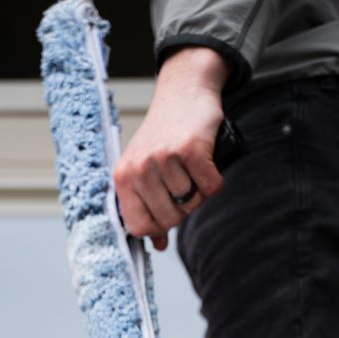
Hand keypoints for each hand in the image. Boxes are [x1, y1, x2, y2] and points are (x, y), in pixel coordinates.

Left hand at [113, 47, 229, 250]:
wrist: (184, 91)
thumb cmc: (164, 134)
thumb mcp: (146, 170)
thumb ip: (148, 208)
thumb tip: (157, 245)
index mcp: (123, 176)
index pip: (138, 227)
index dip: (157, 227)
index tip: (167, 214)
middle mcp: (140, 167)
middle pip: (169, 219)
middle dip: (183, 209)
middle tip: (184, 184)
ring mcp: (164, 158)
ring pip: (191, 204)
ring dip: (199, 191)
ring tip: (192, 168)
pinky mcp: (190, 149)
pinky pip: (210, 187)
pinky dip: (215, 180)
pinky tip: (207, 162)